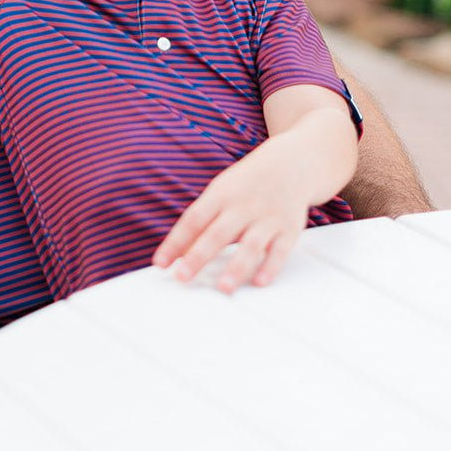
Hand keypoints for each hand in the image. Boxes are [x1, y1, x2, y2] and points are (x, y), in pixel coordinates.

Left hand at [152, 136, 312, 293]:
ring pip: (250, 244)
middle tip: (182, 278)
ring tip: (223, 288)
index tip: (160, 263)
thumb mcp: (220, 192)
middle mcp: (243, 206)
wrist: (291, 163)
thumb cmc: (246, 184)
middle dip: (198, 256)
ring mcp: (267, 217)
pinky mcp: (289, 229)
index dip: (176, 241)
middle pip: (217, 233)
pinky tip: (260, 282)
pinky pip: (280, 250)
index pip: (193, 219)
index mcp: (221, 195)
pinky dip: (271, 267)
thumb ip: (200, 222)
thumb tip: (176, 253)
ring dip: (236, 267)